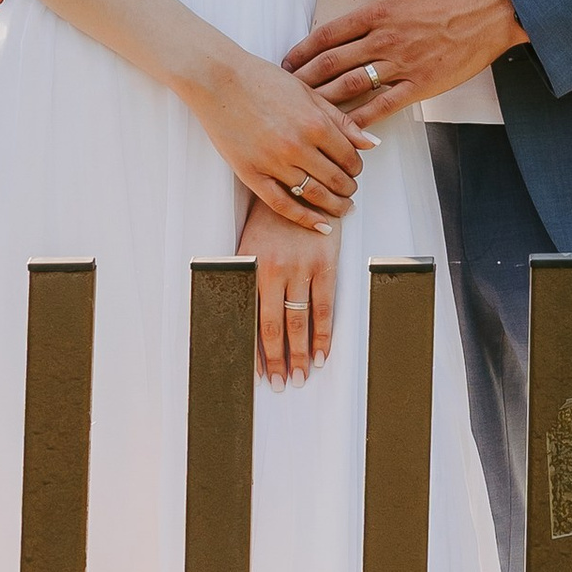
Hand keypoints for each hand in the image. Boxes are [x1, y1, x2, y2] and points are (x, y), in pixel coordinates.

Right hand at [189, 46, 373, 228]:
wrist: (217, 79)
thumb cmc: (261, 80)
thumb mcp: (308, 92)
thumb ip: (341, 120)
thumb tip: (371, 143)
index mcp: (315, 123)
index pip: (350, 157)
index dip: (356, 167)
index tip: (354, 169)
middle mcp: (298, 146)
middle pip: (337, 179)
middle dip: (348, 188)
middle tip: (349, 190)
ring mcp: (274, 163)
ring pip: (315, 195)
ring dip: (334, 205)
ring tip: (341, 207)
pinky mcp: (252, 174)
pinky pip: (283, 205)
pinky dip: (305, 219)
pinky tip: (320, 225)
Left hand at [239, 202, 335, 384]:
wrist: (301, 187)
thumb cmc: (272, 217)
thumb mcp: (249, 245)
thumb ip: (248, 278)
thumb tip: (245, 316)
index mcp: (251, 268)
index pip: (250, 319)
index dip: (253, 349)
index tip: (255, 373)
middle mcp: (274, 271)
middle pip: (274, 327)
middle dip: (277, 360)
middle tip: (280, 384)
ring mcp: (301, 269)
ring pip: (299, 322)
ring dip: (300, 354)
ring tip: (301, 376)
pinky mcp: (325, 265)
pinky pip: (325, 307)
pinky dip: (324, 334)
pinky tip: (322, 352)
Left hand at [284, 0, 527, 117]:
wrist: (495, 9)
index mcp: (378, 11)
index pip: (327, 34)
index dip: (302, 51)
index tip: (285, 63)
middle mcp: (384, 39)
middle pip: (331, 63)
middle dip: (304, 80)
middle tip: (284, 92)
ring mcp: (402, 64)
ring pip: (352, 86)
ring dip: (325, 100)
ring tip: (305, 111)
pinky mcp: (421, 84)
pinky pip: (385, 106)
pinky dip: (363, 119)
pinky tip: (346, 130)